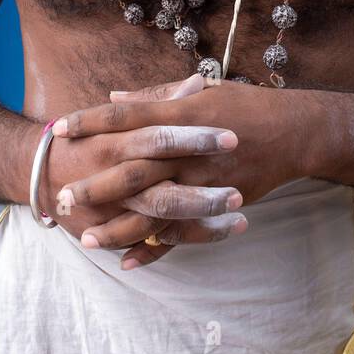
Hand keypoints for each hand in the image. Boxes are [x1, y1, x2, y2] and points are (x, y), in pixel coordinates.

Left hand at [56, 71, 316, 266]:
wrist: (294, 133)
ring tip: (86, 239)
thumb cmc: (245, 106)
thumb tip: (114, 97)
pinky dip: (156, 249)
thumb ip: (155, 97)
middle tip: (62, 197)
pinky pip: (182, 232)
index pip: (126, 116)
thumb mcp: (200, 91)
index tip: (59, 129)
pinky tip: (130, 261)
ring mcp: (203, 179)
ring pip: (153, 208)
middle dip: (96, 184)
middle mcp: (187, 148)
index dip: (91, 121)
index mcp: (180, 114)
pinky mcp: (217, 203)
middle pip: (133, 168)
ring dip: (119, 226)